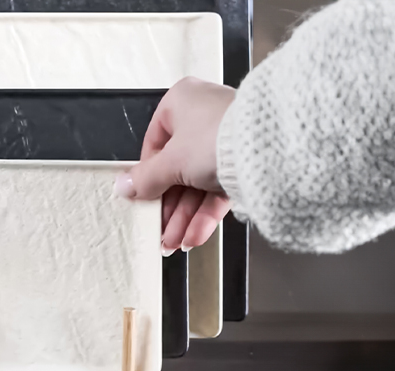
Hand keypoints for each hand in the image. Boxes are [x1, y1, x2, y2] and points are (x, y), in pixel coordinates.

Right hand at [114, 77, 235, 254]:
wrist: (272, 148)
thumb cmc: (217, 137)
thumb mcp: (171, 162)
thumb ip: (145, 178)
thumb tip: (122, 186)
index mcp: (180, 103)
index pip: (155, 145)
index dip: (148, 178)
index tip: (142, 201)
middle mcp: (203, 118)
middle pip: (177, 171)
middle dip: (169, 208)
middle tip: (160, 232)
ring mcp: (226, 141)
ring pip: (198, 185)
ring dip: (184, 217)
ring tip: (174, 244)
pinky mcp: (245, 163)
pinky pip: (218, 190)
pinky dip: (205, 214)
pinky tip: (194, 237)